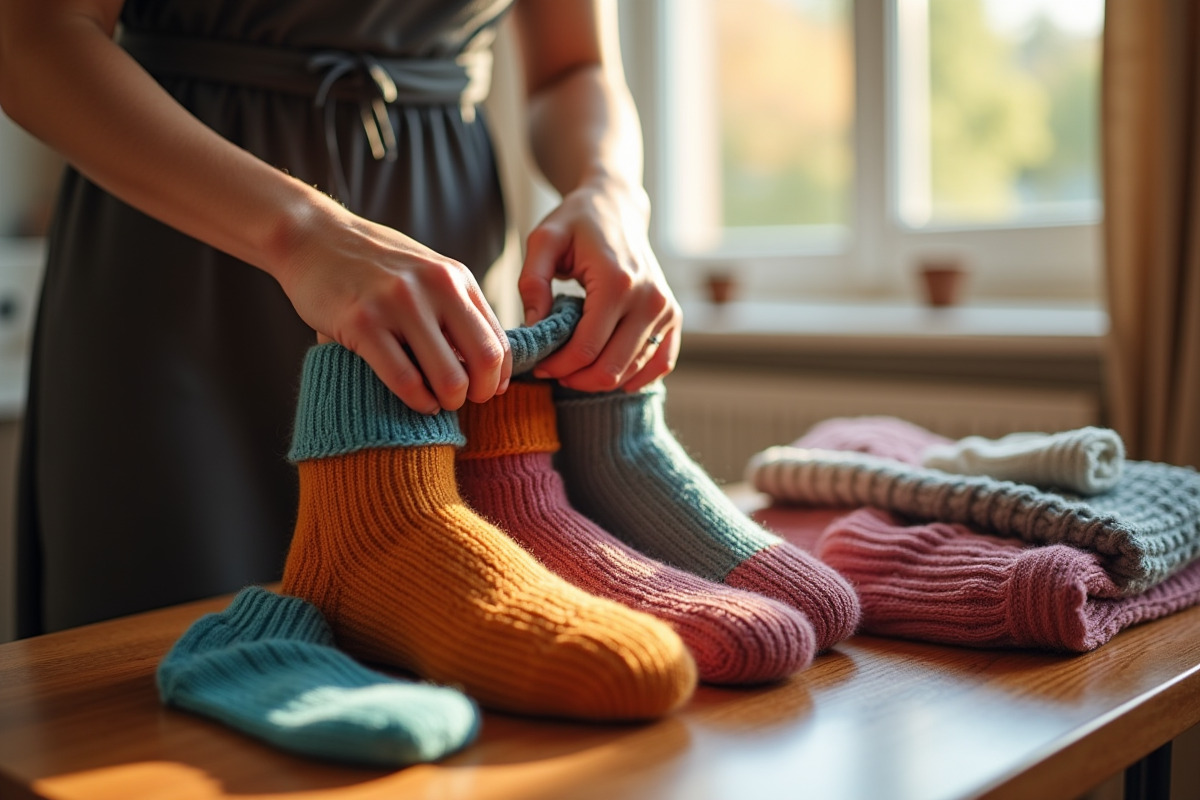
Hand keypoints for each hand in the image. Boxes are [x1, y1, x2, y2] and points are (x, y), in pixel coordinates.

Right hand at [274, 201, 511, 413]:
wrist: (312, 237)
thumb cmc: (372, 264)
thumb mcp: (426, 273)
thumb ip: (455, 307)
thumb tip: (487, 361)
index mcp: (456, 278)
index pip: (499, 340)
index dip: (498, 376)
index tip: (486, 391)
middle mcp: (435, 287)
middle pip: (484, 360)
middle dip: (479, 393)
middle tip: (463, 401)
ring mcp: (399, 304)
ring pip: (448, 377)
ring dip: (448, 401)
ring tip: (437, 403)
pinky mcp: (363, 323)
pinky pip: (405, 379)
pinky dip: (418, 401)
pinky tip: (417, 401)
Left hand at [519, 178, 680, 392]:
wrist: (616, 206)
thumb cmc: (576, 223)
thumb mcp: (544, 241)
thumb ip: (532, 283)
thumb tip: (533, 329)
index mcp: (616, 282)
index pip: (586, 348)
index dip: (558, 366)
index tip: (539, 365)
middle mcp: (648, 299)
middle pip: (611, 369)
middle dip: (576, 378)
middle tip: (553, 371)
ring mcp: (666, 310)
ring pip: (632, 373)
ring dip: (600, 379)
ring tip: (575, 367)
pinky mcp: (673, 316)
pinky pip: (660, 364)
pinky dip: (634, 378)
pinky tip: (609, 374)